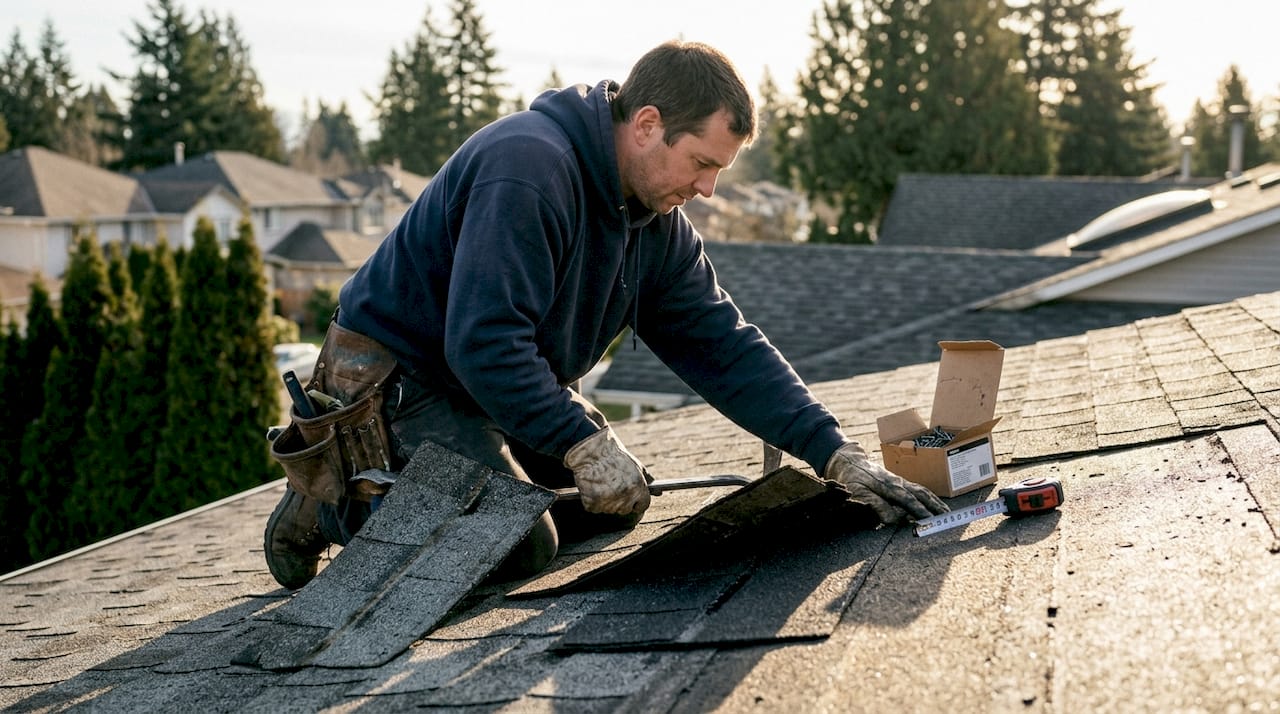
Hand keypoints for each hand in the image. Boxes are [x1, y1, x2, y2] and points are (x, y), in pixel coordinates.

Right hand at [563, 428, 651, 515]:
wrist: (590, 451)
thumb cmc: (613, 456)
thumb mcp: (635, 465)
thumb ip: (647, 480)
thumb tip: (659, 492)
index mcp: (637, 487)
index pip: (643, 505)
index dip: (637, 501)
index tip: (632, 497)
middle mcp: (624, 496)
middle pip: (625, 509)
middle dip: (621, 501)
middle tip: (612, 486)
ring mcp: (608, 501)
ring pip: (609, 509)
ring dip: (606, 501)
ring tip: (602, 483)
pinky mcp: (592, 503)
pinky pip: (594, 508)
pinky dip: (592, 501)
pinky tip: (593, 487)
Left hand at [824, 442, 948, 523]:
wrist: (850, 462)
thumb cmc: (852, 479)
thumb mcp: (858, 493)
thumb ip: (875, 505)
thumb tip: (892, 519)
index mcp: (889, 486)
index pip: (908, 500)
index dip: (920, 510)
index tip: (931, 520)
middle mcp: (898, 483)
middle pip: (920, 494)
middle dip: (934, 506)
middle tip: (948, 519)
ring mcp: (901, 481)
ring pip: (922, 491)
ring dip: (935, 502)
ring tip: (947, 513)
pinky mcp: (900, 482)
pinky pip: (919, 489)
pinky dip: (930, 497)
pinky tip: (935, 503)